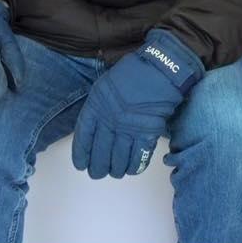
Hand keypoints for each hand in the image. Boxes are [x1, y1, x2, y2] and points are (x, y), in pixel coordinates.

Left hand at [72, 29, 203, 179]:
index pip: (83, 139)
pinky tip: (131, 170)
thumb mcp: (104, 86)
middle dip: (98, 168)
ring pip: (118, 159)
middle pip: (100, 154)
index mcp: (95, 107)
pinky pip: (138, 157)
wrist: (160, 69)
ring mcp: (128, 129)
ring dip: (116, 169)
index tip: (81, 165)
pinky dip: (135, 166)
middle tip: (98, 173)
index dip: (81, 155)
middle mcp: (109, 121)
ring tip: (116, 172)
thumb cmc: (133, 72)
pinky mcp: (147, 133)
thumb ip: (98, 107)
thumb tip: (97, 125)